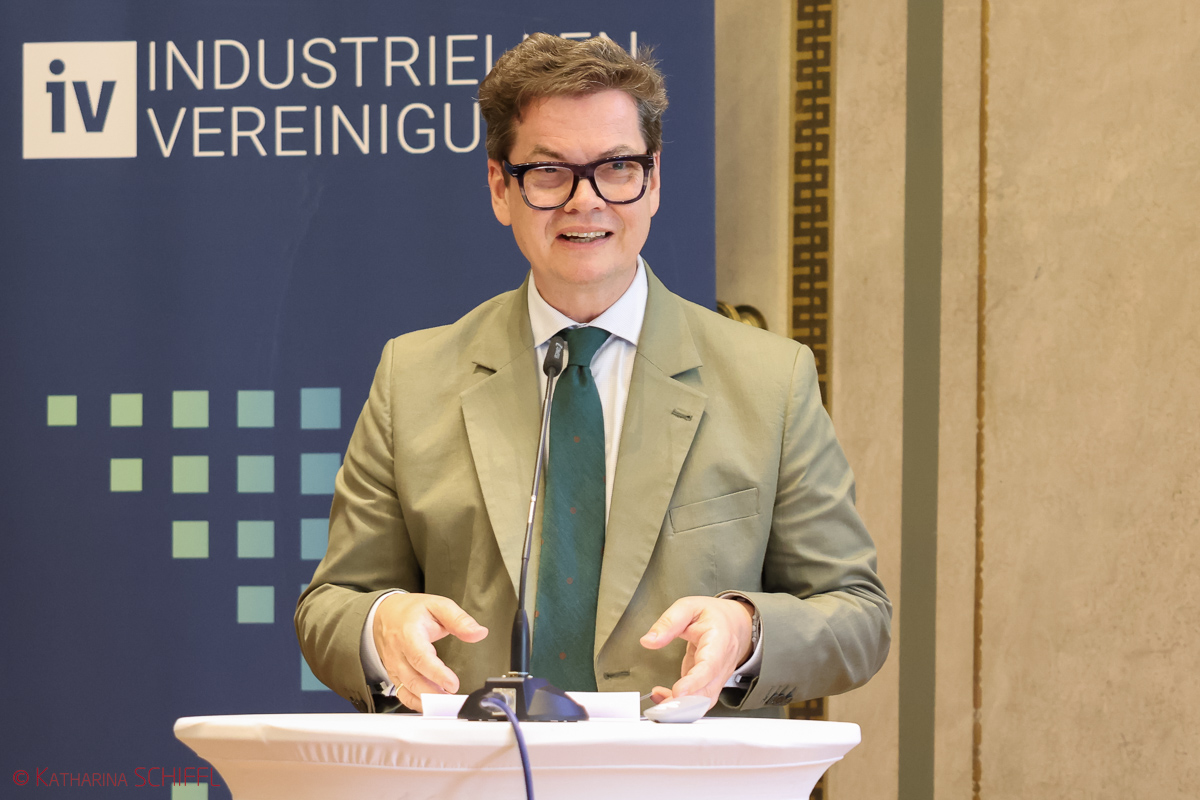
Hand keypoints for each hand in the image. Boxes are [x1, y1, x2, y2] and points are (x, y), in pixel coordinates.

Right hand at [372, 593, 487, 711]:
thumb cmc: (411, 611)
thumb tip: (479, 632)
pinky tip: (430, 706)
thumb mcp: (437, 605)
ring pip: (407, 689)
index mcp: (409, 633)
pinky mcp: (394, 674)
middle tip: (453, 699)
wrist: (384, 614)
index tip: (453, 684)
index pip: (421, 657)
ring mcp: (394, 665)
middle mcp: (398, 652)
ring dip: (427, 700)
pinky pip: (402, 693)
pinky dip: (415, 703)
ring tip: (446, 704)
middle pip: (413, 679)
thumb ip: (459, 619)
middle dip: (433, 693)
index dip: (437, 673)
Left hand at [640, 596, 754, 707]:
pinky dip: (681, 705)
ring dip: (682, 707)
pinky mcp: (710, 685)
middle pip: (707, 691)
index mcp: (719, 641)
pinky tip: (663, 697)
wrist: (734, 623)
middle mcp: (723, 663)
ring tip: (659, 704)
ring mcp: (718, 677)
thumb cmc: (713, 615)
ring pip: (704, 701)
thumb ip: (668, 623)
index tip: (678, 691)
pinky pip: (698, 701)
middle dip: (684, 703)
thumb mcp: (688, 607)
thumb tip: (648, 641)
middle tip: (661, 707)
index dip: (695, 681)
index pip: (710, 666)